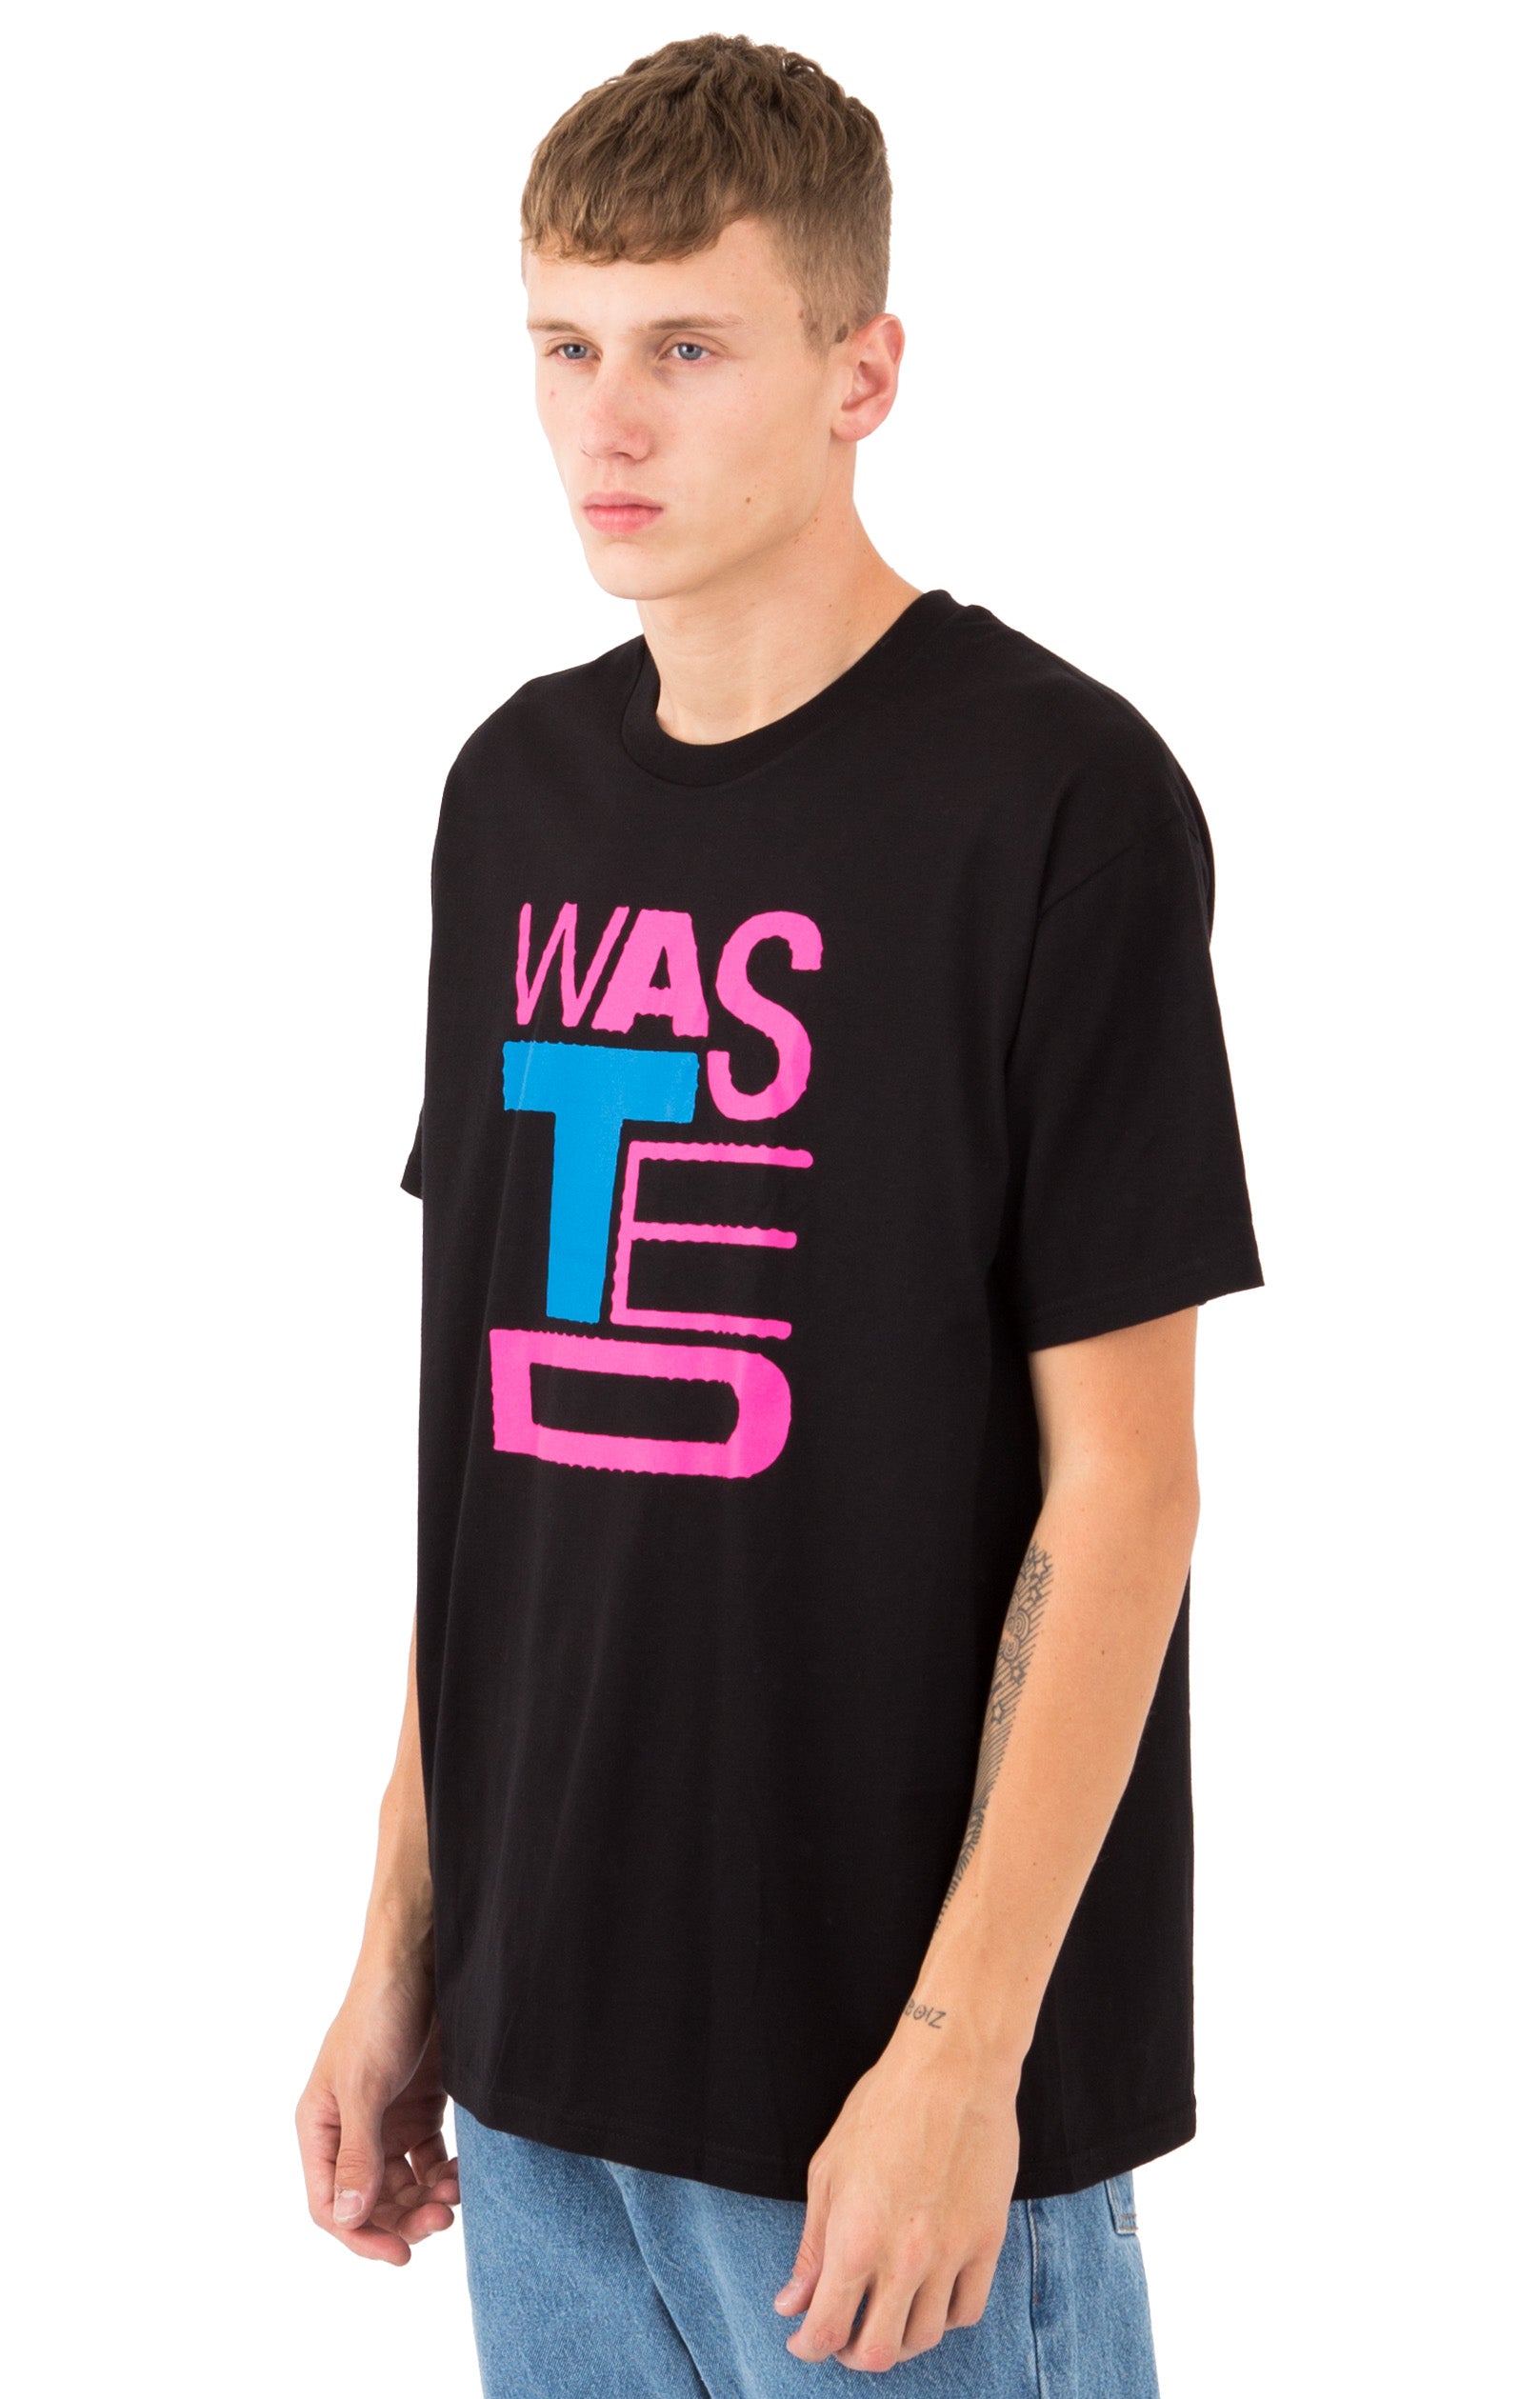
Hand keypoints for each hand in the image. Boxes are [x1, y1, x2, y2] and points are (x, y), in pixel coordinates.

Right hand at [296, 1952, 460, 2265]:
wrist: (422, 1963)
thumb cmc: (379, 2015)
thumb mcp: (365, 2086)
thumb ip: (358, 2153)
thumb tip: (348, 2215)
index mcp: (320, 2127)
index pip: (330, 2204)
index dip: (362, 2234)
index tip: (401, 2254)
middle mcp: (349, 2130)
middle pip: (371, 2201)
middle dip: (403, 2218)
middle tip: (442, 2219)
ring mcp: (386, 2120)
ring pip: (403, 2185)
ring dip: (426, 2199)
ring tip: (455, 2194)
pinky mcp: (419, 2107)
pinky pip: (428, 2159)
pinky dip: (443, 2173)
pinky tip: (462, 2173)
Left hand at [772, 2034, 1020, 2371]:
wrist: (952, 2070)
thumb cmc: (882, 2109)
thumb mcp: (828, 2171)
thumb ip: (811, 2246)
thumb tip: (792, 2303)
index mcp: (854, 2238)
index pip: (827, 2329)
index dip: (809, 2347)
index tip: (803, 2340)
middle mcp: (903, 2257)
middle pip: (878, 2352)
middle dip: (851, 2355)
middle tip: (844, 2338)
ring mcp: (950, 2253)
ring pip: (925, 2338)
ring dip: (899, 2340)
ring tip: (886, 2317)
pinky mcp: (987, 2241)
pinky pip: (967, 2310)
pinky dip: (944, 2318)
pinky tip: (928, 2298)